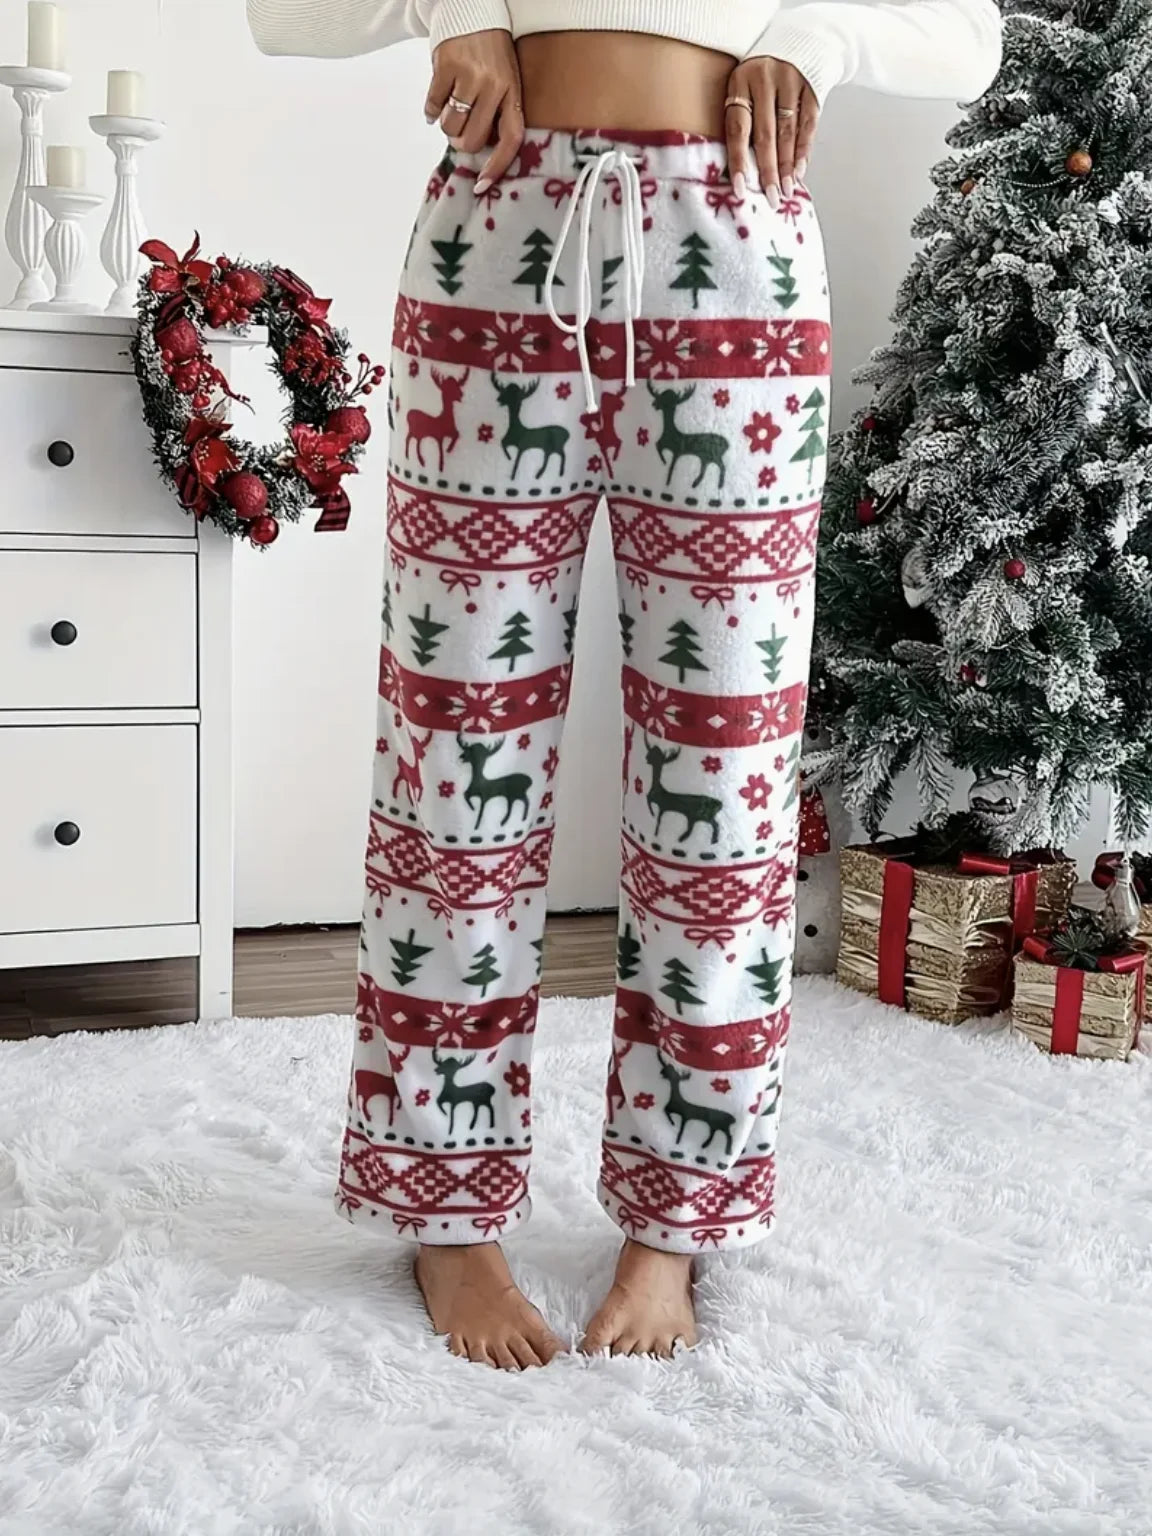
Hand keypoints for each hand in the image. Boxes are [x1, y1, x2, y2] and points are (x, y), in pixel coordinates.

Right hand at [426, 31, 524, 192]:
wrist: (472, 10)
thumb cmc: (490, 53)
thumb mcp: (505, 80)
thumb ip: (497, 112)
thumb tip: (478, 151)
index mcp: (512, 93)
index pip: (510, 139)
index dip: (496, 167)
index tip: (481, 185)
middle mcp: (494, 86)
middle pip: (471, 140)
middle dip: (460, 141)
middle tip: (459, 130)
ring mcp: (469, 76)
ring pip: (449, 126)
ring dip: (445, 124)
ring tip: (451, 106)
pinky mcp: (446, 66)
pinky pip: (432, 106)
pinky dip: (431, 108)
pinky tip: (438, 96)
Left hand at [724, 56, 817, 206]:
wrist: (794, 42)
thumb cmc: (761, 80)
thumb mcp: (744, 91)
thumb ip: (743, 123)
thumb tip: (743, 173)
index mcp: (740, 83)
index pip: (738, 129)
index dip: (739, 161)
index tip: (741, 189)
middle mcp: (765, 80)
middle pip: (766, 135)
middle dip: (769, 171)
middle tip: (772, 197)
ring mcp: (791, 80)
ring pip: (788, 132)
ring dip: (788, 165)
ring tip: (787, 189)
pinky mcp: (812, 84)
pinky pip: (808, 124)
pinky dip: (804, 149)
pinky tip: (800, 170)